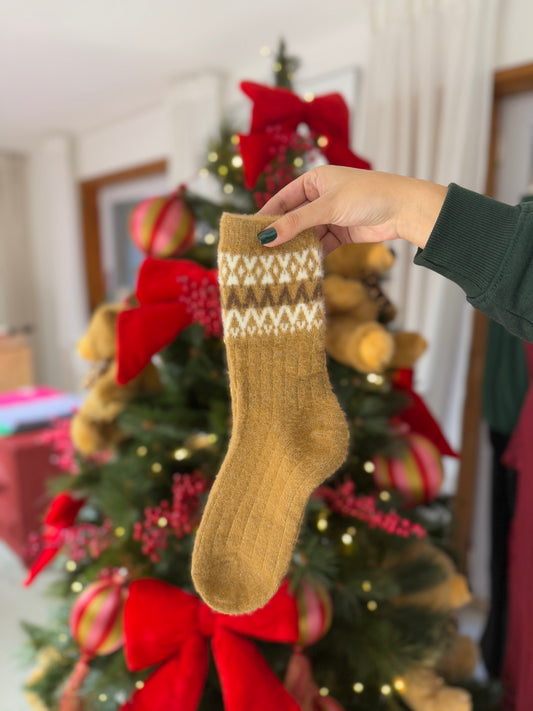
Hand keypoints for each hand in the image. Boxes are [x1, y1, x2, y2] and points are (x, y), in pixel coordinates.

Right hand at [257, 166, 447, 253]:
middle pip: (292, 219)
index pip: (283, 199)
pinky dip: (311, 255)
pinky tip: (299, 266)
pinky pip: (319, 245)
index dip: (267, 216)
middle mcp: (320, 197)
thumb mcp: (328, 207)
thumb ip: (296, 223)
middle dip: (279, 235)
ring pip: (305, 234)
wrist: (404, 209)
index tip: (250, 234)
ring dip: (294, 248)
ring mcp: (330, 216)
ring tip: (275, 264)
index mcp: (314, 180)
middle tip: (259, 254)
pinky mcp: (341, 234)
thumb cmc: (368, 195)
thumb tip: (266, 237)